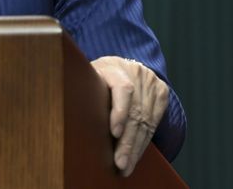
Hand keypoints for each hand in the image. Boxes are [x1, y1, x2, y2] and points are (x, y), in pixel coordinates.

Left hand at [90, 56, 169, 176]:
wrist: (122, 66)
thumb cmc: (97, 78)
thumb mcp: (87, 78)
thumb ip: (84, 92)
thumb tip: (71, 119)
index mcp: (114, 67)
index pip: (123, 89)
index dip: (119, 112)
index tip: (114, 133)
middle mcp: (136, 73)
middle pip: (135, 112)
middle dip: (127, 142)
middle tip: (120, 163)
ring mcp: (151, 83)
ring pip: (146, 121)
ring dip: (136, 148)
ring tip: (126, 166)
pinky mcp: (161, 94)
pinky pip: (154, 123)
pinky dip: (144, 142)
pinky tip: (136, 156)